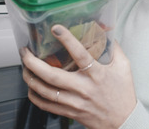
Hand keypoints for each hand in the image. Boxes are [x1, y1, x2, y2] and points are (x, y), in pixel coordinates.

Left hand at [21, 25, 136, 128]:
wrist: (123, 121)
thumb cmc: (123, 93)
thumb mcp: (123, 66)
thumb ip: (114, 47)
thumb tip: (105, 30)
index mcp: (97, 74)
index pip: (80, 54)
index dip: (67, 40)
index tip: (56, 29)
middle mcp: (83, 89)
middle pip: (52, 76)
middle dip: (34, 62)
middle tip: (25, 51)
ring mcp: (75, 102)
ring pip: (45, 91)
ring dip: (30, 77)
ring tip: (24, 66)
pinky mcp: (70, 112)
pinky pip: (46, 105)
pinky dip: (34, 95)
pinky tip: (31, 86)